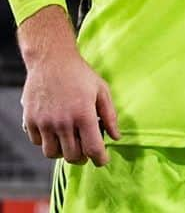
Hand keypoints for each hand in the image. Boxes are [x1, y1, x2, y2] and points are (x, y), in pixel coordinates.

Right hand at [21, 48, 120, 165]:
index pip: (92, 148)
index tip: (103, 161)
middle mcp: (62, 122)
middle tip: (87, 151)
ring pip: (53, 153)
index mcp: (83, 114)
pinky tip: (56, 132)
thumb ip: (110, 115)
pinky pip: (38, 143)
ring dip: (64, 152)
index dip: (100, 159)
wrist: (52, 60)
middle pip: (72, 155)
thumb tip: (116, 137)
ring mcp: (45, 123)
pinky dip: (48, 142)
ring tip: (71, 142)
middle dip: (82, 158)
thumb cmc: (80, 74)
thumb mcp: (102, 90)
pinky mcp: (31, 121)